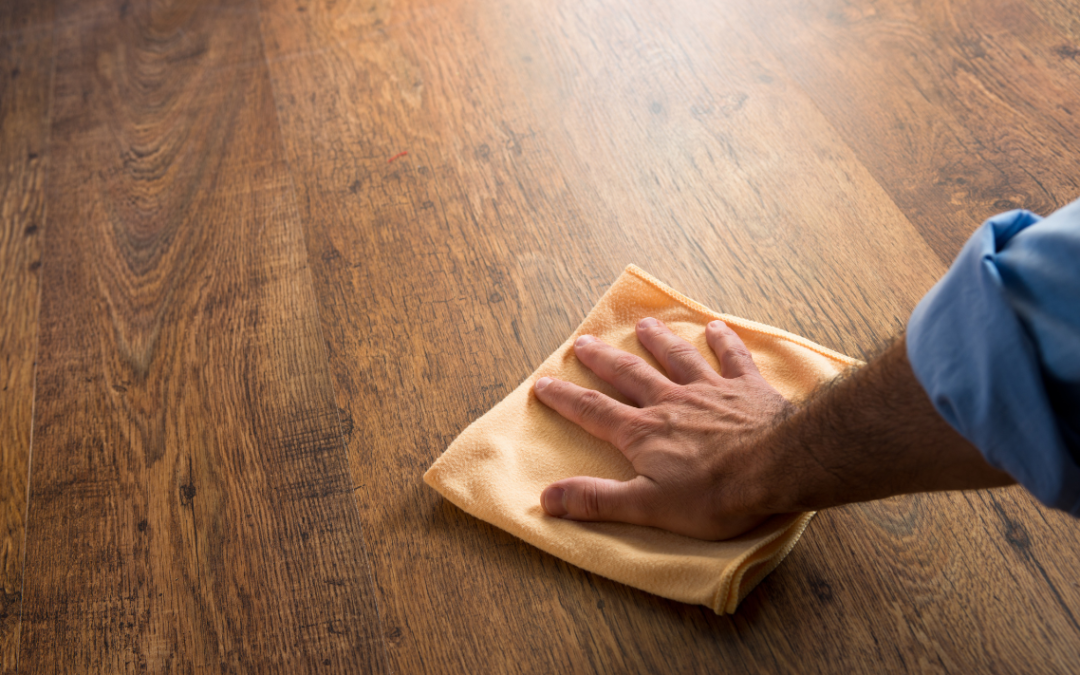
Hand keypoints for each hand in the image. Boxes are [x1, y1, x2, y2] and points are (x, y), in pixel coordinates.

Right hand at [533, 317, 792, 539]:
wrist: (778, 467)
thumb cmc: (714, 494)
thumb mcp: (647, 507)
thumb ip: (597, 500)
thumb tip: (547, 498)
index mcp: (643, 432)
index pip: (593, 411)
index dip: (565, 398)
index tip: (544, 382)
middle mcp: (671, 402)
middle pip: (629, 374)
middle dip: (603, 359)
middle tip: (583, 342)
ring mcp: (710, 391)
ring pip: (677, 358)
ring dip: (658, 340)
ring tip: (644, 325)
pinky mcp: (747, 389)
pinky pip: (732, 358)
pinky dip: (723, 342)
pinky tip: (716, 327)